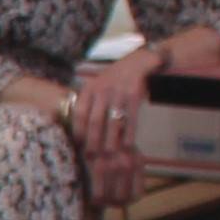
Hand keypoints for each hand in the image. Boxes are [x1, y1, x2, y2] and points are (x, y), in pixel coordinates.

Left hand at [69, 51, 157, 210]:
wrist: (140, 61)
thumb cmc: (117, 79)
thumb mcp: (99, 86)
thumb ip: (90, 105)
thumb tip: (79, 132)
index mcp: (90, 88)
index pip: (79, 113)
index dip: (78, 131)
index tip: (78, 147)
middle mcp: (102, 89)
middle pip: (94, 120)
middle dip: (93, 141)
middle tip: (93, 157)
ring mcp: (119, 91)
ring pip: (112, 121)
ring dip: (111, 140)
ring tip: (109, 155)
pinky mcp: (135, 92)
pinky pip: (131, 116)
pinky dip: (129, 132)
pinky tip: (128, 145)